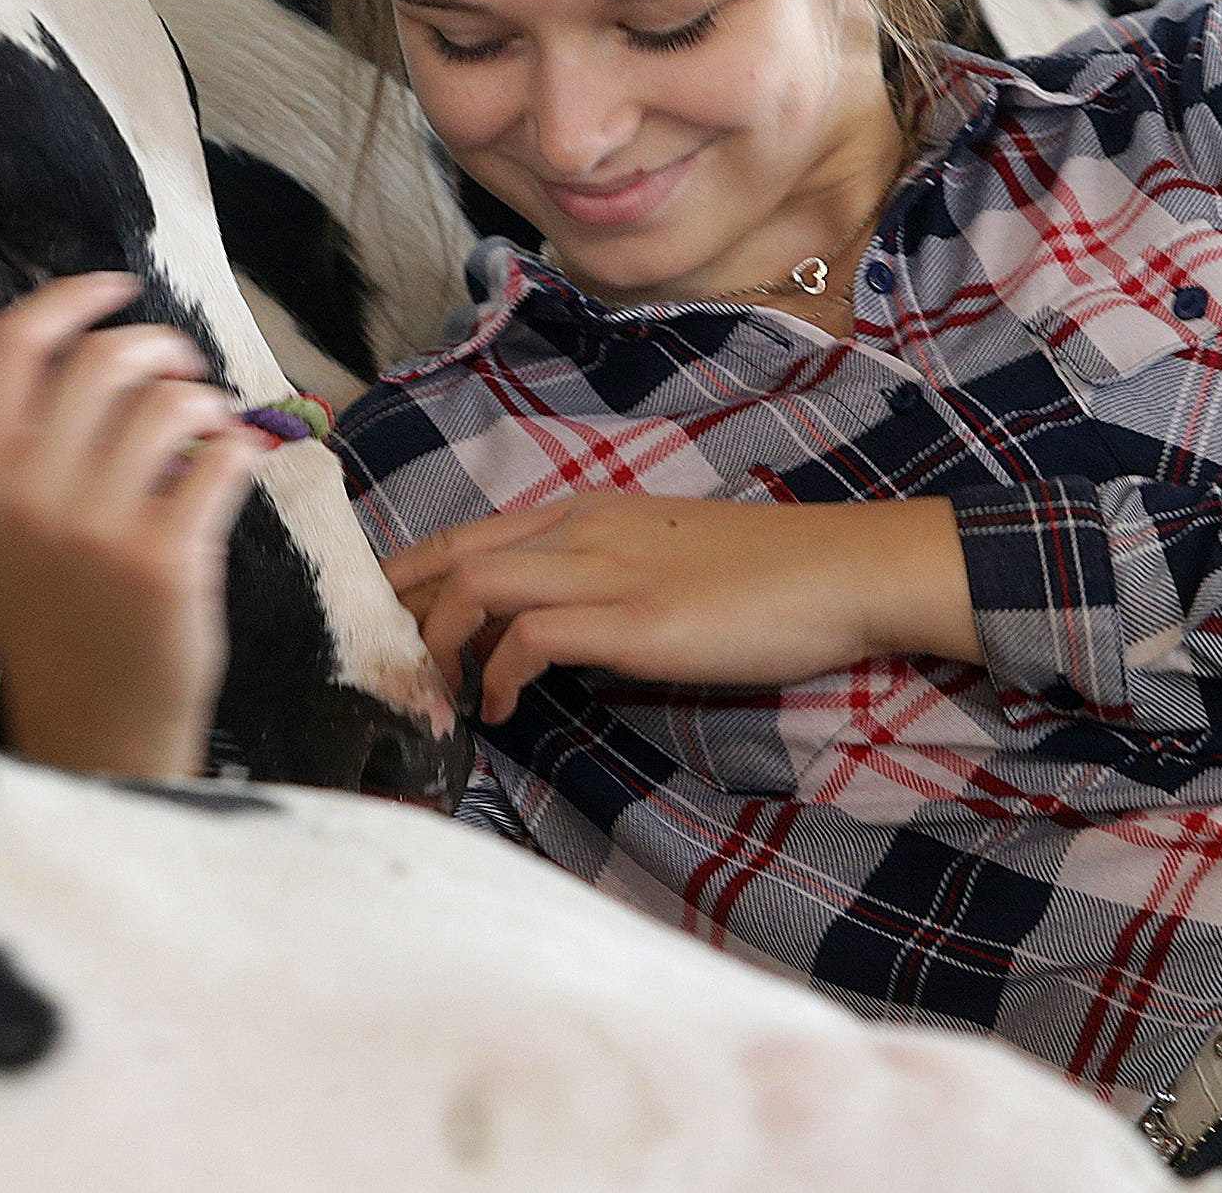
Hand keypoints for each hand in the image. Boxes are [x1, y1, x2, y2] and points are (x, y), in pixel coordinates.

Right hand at [0, 272, 264, 777]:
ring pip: (168, 403)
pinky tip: (229, 466)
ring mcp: (97, 527)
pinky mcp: (165, 559)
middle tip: (179, 368)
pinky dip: (236, 450)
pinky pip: (218, 459)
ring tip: (206, 424)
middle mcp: (26, 494)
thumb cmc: (39, 619)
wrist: (93, 724)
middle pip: (101, 360)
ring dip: (201, 399)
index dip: (72, 299)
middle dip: (157, 347)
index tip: (115, 287)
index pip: (14, 344)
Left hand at [384, 493, 979, 724]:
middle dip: (399, 611)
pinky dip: (497, 677)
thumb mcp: (662, 560)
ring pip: (474, 586)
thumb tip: (544, 633)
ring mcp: (605, 570)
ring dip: (437, 647)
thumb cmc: (763, 574)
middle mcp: (581, 528)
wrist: (840, 570)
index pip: (467, 533)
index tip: (384, 625)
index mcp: (586, 510)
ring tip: (436, 698)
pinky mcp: (632, 619)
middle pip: (451, 553)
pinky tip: (501, 711)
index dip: (410, 577)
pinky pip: (529, 639)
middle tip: (381, 668)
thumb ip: (599, 580)